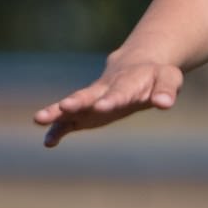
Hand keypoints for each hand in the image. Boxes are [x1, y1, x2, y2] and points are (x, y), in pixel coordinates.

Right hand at [34, 55, 183, 146]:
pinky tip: (48, 142)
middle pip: (89, 94)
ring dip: (57, 113)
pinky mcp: (85, 111)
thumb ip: (166, 91)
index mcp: (127, 81)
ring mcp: (92, 99)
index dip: (111, 99)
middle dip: (77, 101)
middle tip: (64, 106)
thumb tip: (164, 103)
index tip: (102, 107)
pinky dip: (58, 130)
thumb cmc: (156, 75)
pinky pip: (69, 121)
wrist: (137, 65)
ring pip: (73, 105)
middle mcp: (105, 89)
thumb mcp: (168, 79)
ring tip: (39, 119)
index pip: (120, 91)